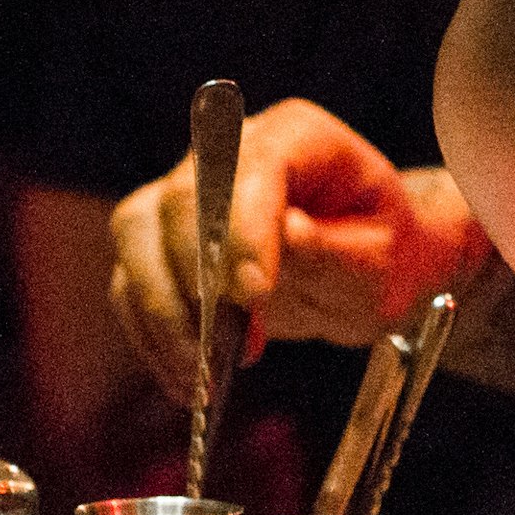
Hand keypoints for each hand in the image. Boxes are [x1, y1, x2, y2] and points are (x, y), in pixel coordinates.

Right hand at [106, 98, 489, 400]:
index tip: (255, 294)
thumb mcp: (383, 259)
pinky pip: (131, 281)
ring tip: (202, 377)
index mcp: (297, 136)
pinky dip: (150, 333)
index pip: (252, 170)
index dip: (245, 230)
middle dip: (200, 280)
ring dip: (163, 313)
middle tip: (235, 345)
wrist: (366, 266)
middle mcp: (229, 151)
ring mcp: (186, 191)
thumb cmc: (380, 253)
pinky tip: (184, 379)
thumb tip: (286, 235)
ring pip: (138, 236)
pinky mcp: (160, 238)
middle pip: (181, 201)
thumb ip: (337, 251)